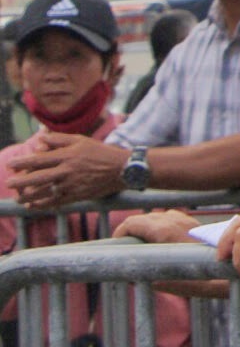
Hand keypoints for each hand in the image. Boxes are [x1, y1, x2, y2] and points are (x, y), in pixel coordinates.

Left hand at [7, 134, 124, 207]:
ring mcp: (72, 184)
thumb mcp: (81, 140)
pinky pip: (55, 202)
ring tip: (18, 199)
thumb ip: (59, 140)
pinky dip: (42, 205)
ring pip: (44, 192)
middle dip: (21, 181)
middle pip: (38, 177)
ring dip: (28, 196)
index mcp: (68, 155)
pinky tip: (33, 206)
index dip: (23, 162)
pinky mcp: (77, 195)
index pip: (39, 159)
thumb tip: (40, 140)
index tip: (10, 165)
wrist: (122, 168)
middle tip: (9, 183)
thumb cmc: (101, 152)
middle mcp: (67, 170)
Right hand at [115, 210, 227, 298]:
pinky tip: (158, 242)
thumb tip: (128, 275)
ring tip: (140, 247)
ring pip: (156, 216)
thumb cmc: (195, 279)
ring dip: (144, 227)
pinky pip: (169, 218)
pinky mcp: (192, 222)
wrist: (225, 271)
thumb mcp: (161, 281)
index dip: (119, 234)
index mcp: (163, 231)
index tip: (115, 246)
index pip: (131, 223)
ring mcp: (184, 219)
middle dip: (130, 232)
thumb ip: (142, 273)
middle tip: (124, 250)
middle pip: (142, 219)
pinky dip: (159, 226)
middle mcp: (173, 221)